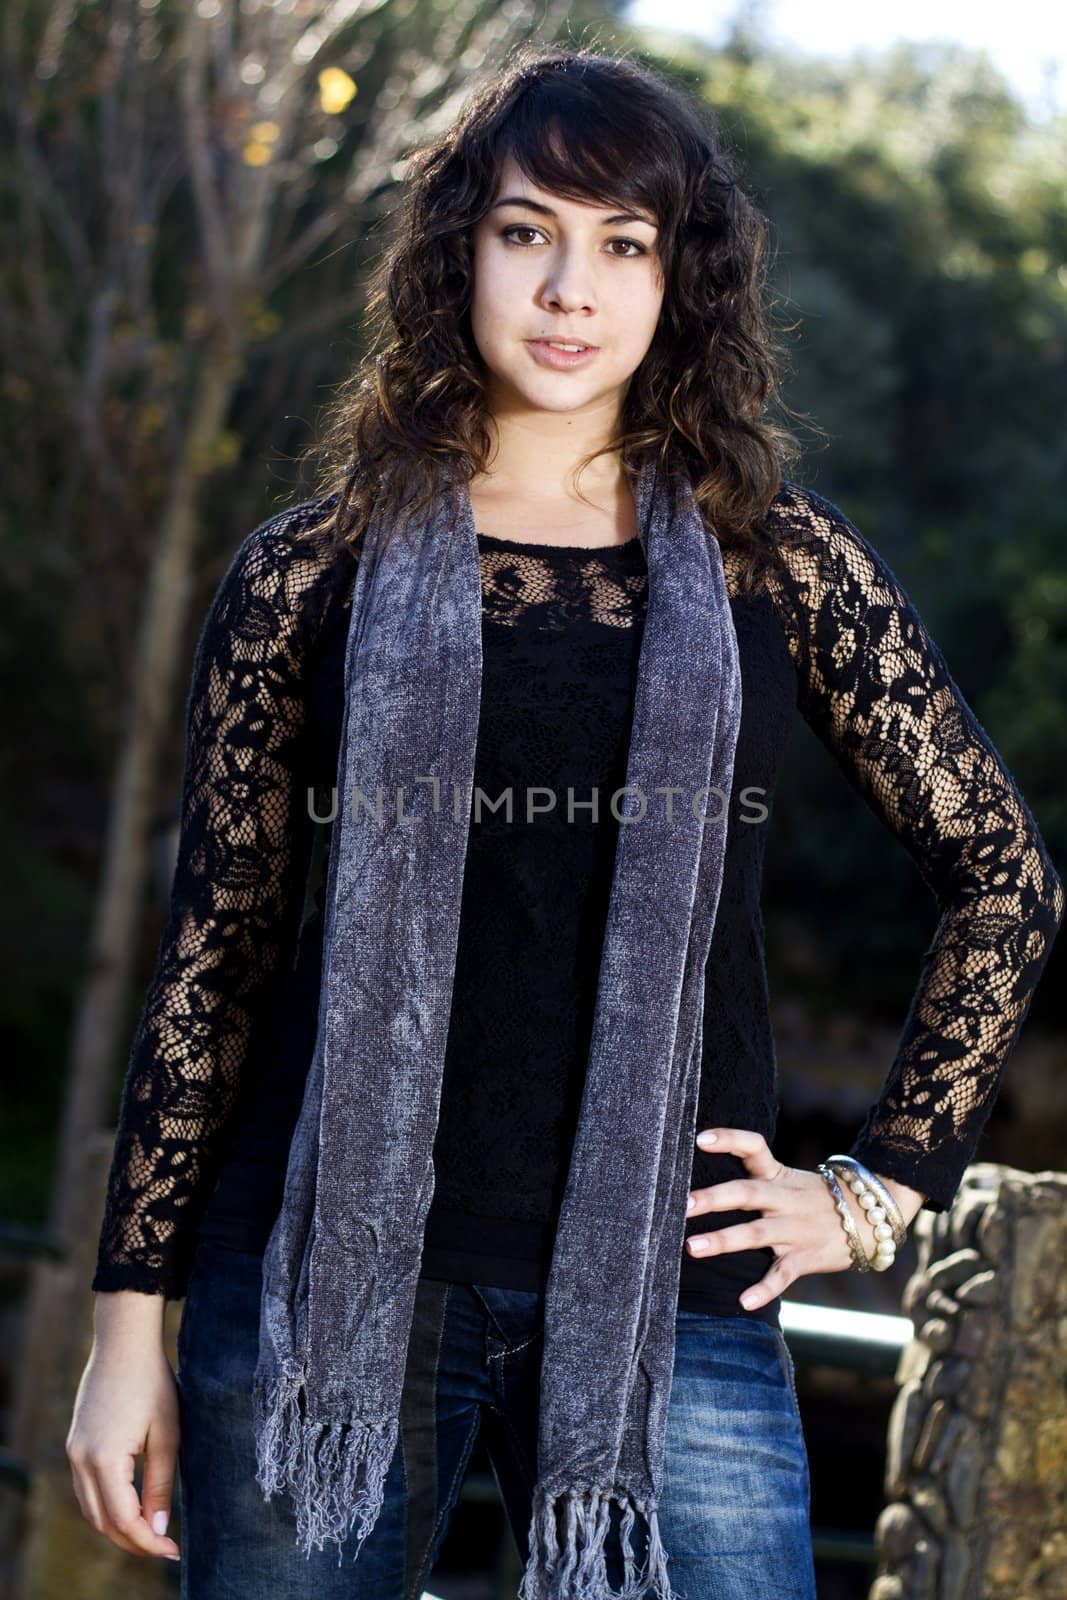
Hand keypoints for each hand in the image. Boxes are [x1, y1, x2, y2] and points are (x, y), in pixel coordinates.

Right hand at [66, 1332, 181, 1561]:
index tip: (173, 1551)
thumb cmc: (152, 1383)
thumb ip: (161, 1484)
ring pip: (90, 1509)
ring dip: (117, 1526)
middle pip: (102, 1522)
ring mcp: (73, 1452)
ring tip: (151, 1532)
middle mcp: (81, 1460)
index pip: (123, 1521)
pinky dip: (106, 1506)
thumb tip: (157, 1529)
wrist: (124, 1342)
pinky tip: (131, 1505)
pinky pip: (86, 1489)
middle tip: (164, 1547)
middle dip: (132, 1541)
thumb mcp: (167, 1434)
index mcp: (104, 1460)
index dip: (148, 1542)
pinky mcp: (75, 1444)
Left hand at [684, 1127, 925, 1312]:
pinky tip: (744, 1301)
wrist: (870, 1218)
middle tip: (683, 1204)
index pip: (754, 1147)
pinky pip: (783, 1274)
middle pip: (746, 1193)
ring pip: (756, 1233)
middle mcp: (784, 1199)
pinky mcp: (805, 1257)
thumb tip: (704, 1176)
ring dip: (723, 1240)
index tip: (700, 1138)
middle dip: (713, 1198)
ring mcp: (794, 1229)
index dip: (729, 1139)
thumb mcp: (788, 1180)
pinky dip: (764, 1288)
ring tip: (691, 1247)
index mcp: (778, 1175)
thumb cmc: (814, 1198)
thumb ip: (754, 1178)